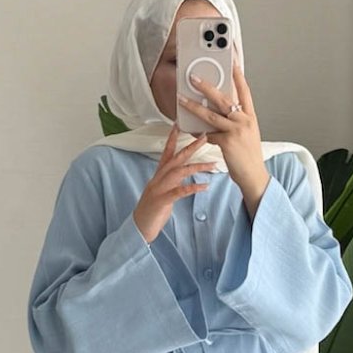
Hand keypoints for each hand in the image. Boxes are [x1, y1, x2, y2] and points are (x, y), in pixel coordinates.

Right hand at [133, 124, 216, 243]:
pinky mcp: (162, 201)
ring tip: (212, 164)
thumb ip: (172, 181)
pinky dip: (193, 188)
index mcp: (158, 175)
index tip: (179, 125)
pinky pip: (180, 192)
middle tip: (205, 137)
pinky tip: (204, 187)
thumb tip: (183, 173)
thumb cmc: (152, 211)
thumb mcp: (163, 192)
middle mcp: (158, 178)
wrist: (139, 227)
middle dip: (191, 146)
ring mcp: (159, 189)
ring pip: (179, 172)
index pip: (166, 152)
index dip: (172, 138)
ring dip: (197, 166)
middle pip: (176, 158)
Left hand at [178, 53, 267, 199]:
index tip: (232, 61)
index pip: (244, 91)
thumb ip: (236, 119)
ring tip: (182, 99)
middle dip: (207, 86)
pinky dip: (198, 133)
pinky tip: (191, 130)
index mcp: (250, 116)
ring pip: (211, 114)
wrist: (253, 175)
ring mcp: (236, 131)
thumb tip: (219, 110)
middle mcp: (244, 120)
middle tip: (194, 78)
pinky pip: (208, 134)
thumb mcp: (247, 132)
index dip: (238, 76)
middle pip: (224, 98)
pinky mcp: (228, 143)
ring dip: (194, 106)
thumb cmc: (249, 155)